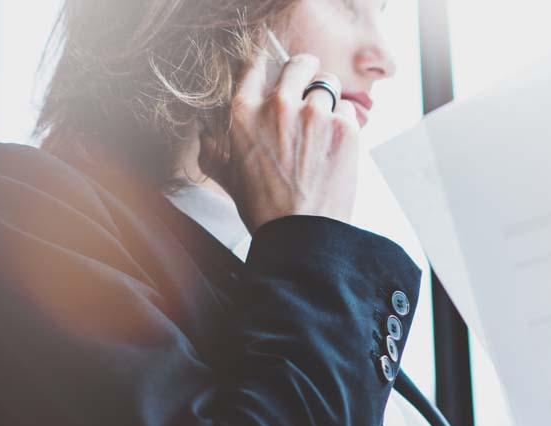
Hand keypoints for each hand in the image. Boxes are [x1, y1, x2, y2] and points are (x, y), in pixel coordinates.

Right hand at [199, 46, 360, 232]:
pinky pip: (348, 109)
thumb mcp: (230, 180)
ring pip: (328, 85)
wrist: (301, 236)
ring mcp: (313, 113)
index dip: (269, 66)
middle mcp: (278, 105)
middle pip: (299, 64)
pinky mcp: (344, 127)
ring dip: (327, 101)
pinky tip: (336, 146)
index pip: (256, 66)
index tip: (278, 72)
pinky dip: (344, 123)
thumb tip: (203, 136)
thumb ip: (214, 152)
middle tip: (310, 86)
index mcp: (244, 114)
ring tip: (324, 127)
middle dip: (305, 72)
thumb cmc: (264, 212)